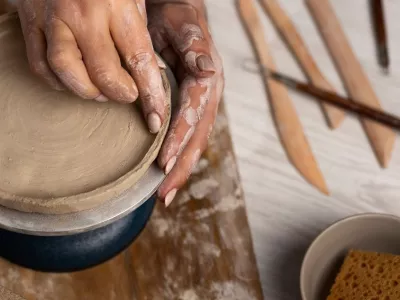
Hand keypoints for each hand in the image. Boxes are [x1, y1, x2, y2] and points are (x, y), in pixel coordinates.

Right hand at [16, 0, 165, 132]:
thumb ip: (139, 33)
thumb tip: (152, 73)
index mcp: (116, 4)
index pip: (139, 59)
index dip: (150, 94)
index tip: (156, 116)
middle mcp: (83, 13)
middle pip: (102, 71)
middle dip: (119, 94)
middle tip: (128, 95)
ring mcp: (53, 18)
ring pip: (66, 71)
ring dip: (87, 91)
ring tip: (100, 91)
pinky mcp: (30, 21)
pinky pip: (40, 64)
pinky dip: (58, 82)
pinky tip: (74, 82)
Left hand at [147, 1, 223, 205]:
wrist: (176, 13)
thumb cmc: (174, 16)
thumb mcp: (181, 23)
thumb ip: (194, 45)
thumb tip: (208, 69)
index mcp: (207, 78)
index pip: (193, 113)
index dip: (180, 138)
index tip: (163, 162)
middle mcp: (209, 95)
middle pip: (199, 137)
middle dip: (181, 166)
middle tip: (164, 194)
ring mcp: (203, 104)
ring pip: (196, 142)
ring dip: (181, 169)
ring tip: (165, 194)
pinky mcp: (194, 108)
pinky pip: (190, 137)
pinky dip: (180, 157)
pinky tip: (168, 173)